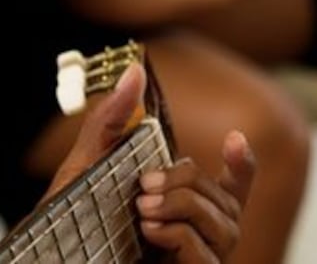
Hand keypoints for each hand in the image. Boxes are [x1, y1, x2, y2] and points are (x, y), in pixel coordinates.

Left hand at [45, 64, 254, 262]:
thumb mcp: (88, 166)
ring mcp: (202, 259)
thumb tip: (134, 72)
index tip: (234, 138)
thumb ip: (111, 120)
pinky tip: (149, 232)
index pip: (234, 187)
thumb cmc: (73, 224)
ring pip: (220, 221)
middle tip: (144, 185)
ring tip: (142, 209)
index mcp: (186, 208)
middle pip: (222, 194)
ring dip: (180, 205)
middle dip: (184, 180)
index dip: (243, 165)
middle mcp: (202, 234)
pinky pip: (203, 252)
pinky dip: (177, 236)